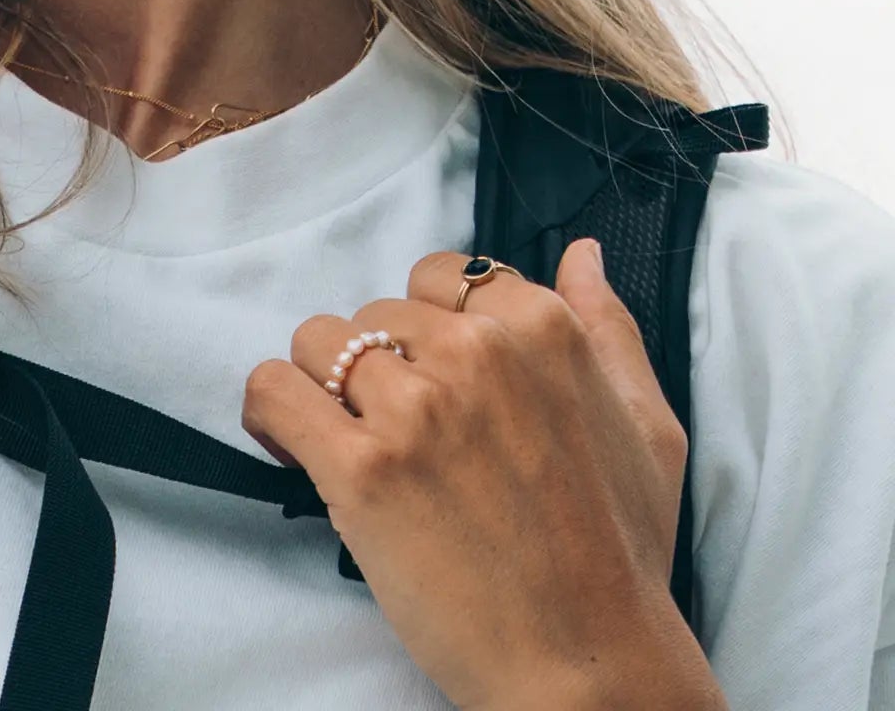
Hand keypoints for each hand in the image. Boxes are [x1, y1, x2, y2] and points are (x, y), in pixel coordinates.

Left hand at [241, 240, 722, 708]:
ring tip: (352, 445)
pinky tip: (292, 446)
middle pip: (374, 314)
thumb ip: (608, 326)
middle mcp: (475, 353)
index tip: (436, 381)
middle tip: (406, 438)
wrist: (590, 666)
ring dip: (324, 391)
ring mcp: (416, 408)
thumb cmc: (622, 555)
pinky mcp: (361, 467)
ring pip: (317, 343)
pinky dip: (269, 414)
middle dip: (379, 369)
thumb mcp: (648, 425)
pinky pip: (273, 392)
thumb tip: (580, 251)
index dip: (428, 331)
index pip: (439, 276)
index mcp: (540, 328)